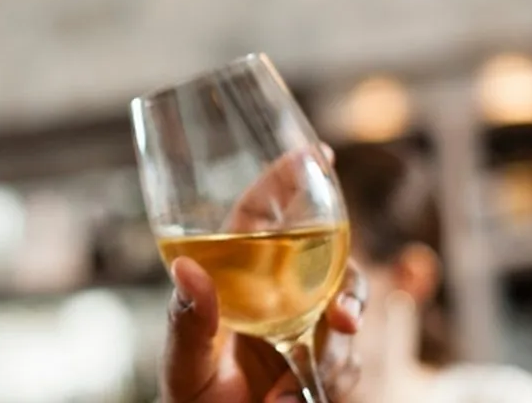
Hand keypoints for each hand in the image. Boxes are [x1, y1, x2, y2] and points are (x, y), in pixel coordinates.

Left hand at [160, 145, 366, 402]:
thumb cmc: (187, 393)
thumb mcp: (183, 358)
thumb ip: (187, 319)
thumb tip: (185, 267)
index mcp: (235, 273)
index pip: (260, 213)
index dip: (287, 178)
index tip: (317, 153)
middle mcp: (274, 290)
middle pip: (328, 262)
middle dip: (348, 290)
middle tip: (344, 321)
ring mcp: (302, 324)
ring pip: (345, 317)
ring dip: (334, 356)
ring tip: (287, 395)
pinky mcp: (319, 360)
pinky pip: (346, 362)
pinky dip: (330, 382)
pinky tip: (289, 402)